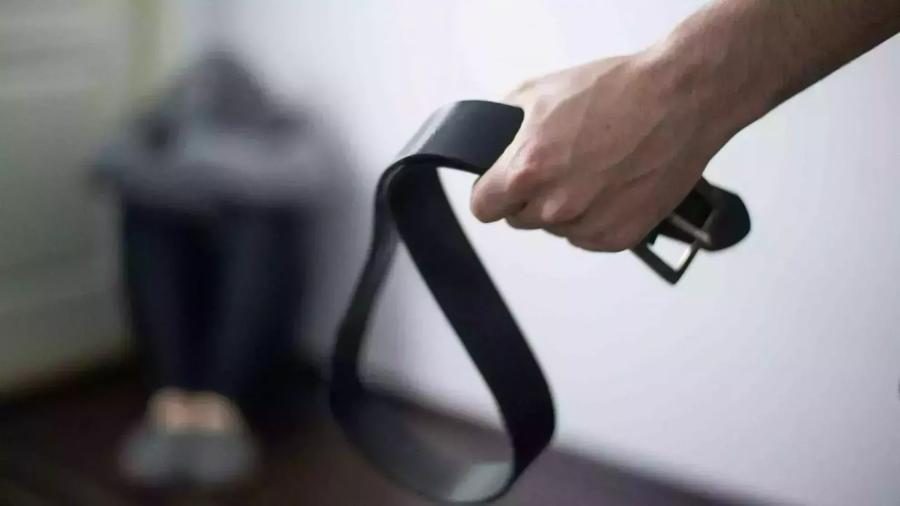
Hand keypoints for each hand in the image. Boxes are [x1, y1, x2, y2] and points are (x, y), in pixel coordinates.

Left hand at [470, 52, 736, 251]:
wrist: (680, 99)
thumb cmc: (619, 90)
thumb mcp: (541, 91)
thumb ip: (504, 125)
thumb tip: (491, 142)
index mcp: (527, 170)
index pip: (483, 208)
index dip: (492, 192)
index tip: (501, 186)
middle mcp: (555, 205)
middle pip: (520, 219)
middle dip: (531, 196)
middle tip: (559, 165)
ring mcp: (589, 225)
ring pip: (556, 229)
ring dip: (566, 208)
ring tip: (594, 169)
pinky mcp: (619, 237)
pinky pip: (589, 237)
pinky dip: (596, 217)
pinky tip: (613, 184)